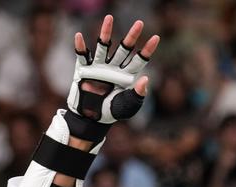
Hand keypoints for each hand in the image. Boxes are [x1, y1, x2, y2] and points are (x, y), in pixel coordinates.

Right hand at [67, 15, 158, 132]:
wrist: (90, 119)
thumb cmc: (110, 112)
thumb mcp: (126, 107)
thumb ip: (137, 96)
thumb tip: (146, 79)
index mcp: (126, 75)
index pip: (139, 60)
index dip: (147, 50)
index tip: (156, 38)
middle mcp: (114, 67)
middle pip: (124, 49)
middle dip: (132, 37)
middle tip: (139, 23)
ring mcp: (99, 67)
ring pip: (104, 46)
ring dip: (106, 33)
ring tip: (109, 18)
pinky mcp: (84, 69)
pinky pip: (82, 56)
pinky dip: (80, 47)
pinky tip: (79, 36)